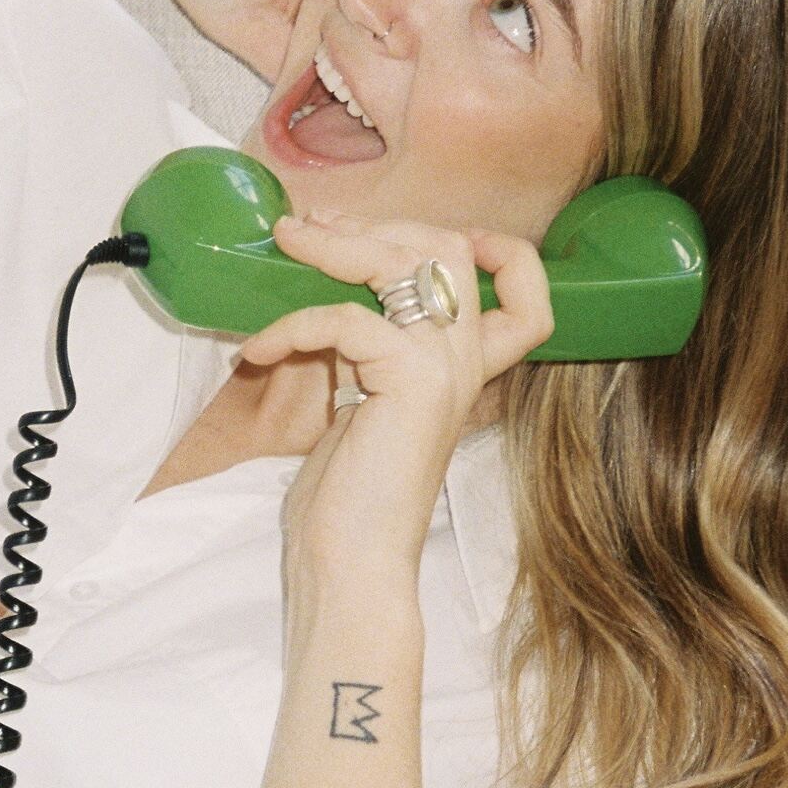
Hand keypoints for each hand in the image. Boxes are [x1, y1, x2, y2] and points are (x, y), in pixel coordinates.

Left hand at [234, 208, 554, 579]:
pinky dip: (294, 324)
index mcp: (466, 369)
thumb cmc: (350, 498)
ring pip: (407, 260)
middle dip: (382, 224)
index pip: (528, 296)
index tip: (419, 237)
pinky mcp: (409, 380)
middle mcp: (466, 362)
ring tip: (287, 241)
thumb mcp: (364, 403)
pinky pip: (347, 318)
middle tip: (315, 227)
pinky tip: (258, 350)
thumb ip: (366, 350)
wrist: (353, 562)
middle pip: (453, 249)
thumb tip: (327, 297)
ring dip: (335, 244)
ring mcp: (445, 367)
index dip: (498, 252)